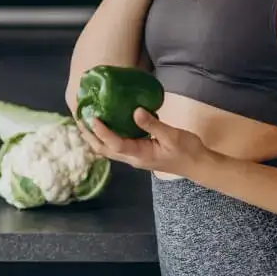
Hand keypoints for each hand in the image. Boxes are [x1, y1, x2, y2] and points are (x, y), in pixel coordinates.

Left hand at [77, 107, 208, 176]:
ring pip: (108, 149)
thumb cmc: (187, 150)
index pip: (115, 144)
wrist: (198, 164)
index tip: (92, 118)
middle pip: (104, 149)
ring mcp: (134, 157)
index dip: (102, 132)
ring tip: (85, 121)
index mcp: (139, 155)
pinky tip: (104, 124)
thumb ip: (153, 124)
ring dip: (95, 137)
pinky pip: (116, 145)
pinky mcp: (138, 152)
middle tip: (78, 119)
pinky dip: (105, 136)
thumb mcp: (172, 135)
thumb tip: (136, 111)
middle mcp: (132, 158)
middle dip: (90, 136)